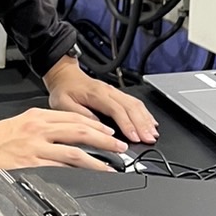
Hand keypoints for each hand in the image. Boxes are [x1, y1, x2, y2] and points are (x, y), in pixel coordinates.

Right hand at [0, 109, 126, 174]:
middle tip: (121, 145)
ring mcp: (36, 146)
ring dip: (99, 156)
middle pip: (80, 130)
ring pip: (76, 149)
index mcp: (36, 116)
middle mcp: (38, 128)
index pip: (73, 118)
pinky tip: (91, 176)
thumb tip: (62, 136)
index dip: (95, 124)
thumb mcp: (17, 123)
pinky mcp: (31, 164)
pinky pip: (62, 167)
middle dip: (105, 138)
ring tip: (114, 162)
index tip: (108, 131)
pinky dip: (81, 171)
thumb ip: (40, 128)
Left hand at [42, 56, 158, 144]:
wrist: (64, 76)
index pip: (117, 109)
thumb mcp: (63, 104)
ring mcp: (114, 91)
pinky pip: (134, 102)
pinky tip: (150, 122)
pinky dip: (144, 113)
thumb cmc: (64, 90)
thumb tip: (97, 127)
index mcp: (96, 94)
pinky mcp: (116, 94)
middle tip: (150, 139)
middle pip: (131, 107)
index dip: (127, 124)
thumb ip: (79, 115)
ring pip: (135, 104)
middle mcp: (109, 91)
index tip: (135, 138)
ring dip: (146, 119)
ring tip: (152, 134)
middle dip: (142, 124)